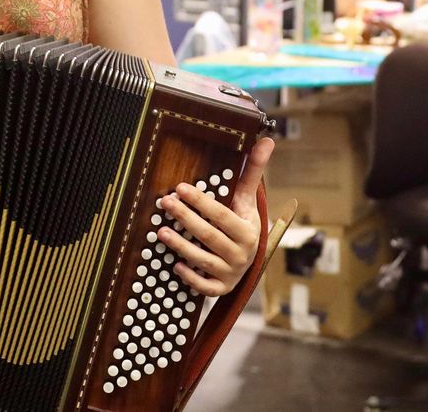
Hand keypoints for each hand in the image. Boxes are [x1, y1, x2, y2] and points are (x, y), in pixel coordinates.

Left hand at [154, 137, 274, 297]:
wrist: (249, 261)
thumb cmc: (242, 224)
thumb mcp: (247, 200)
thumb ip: (252, 172)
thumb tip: (267, 139)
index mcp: (248, 230)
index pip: (221, 215)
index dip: (200, 201)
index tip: (180, 188)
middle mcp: (242, 254)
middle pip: (209, 235)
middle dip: (185, 218)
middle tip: (164, 203)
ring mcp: (231, 273)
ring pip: (204, 260)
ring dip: (181, 246)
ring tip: (161, 231)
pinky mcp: (221, 288)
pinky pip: (206, 287)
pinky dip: (191, 278)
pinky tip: (176, 265)